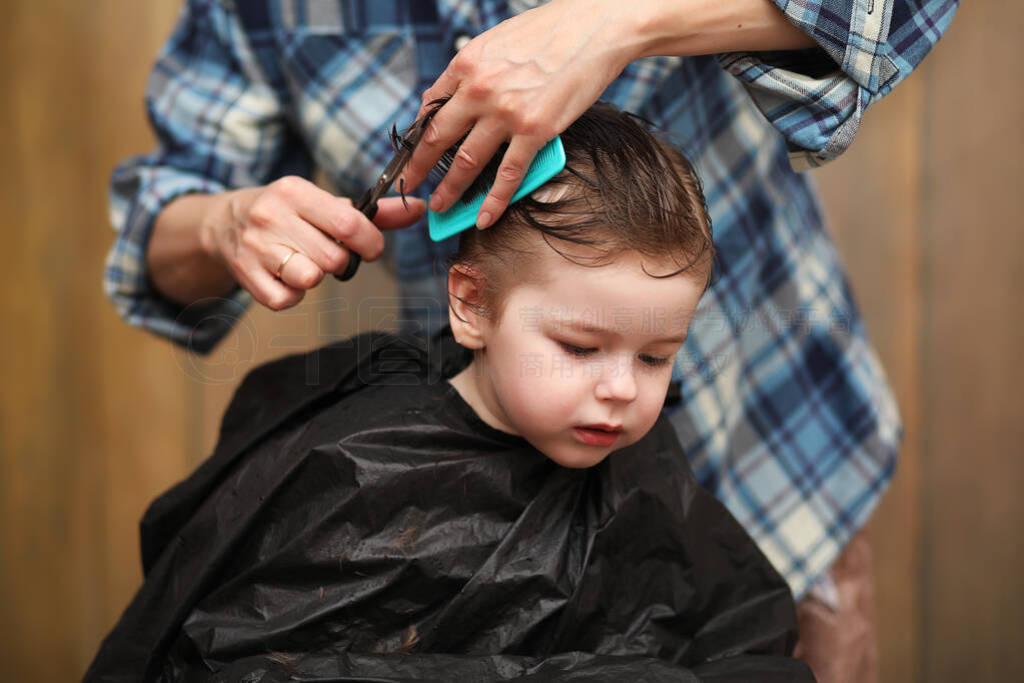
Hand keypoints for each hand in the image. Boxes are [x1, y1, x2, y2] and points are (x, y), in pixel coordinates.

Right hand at [202, 176, 424, 310]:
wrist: (225, 223)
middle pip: (332, 258)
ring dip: (316, 277)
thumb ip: (374, 212)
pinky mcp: (245, 275)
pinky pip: (287, 300)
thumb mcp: (324, 203)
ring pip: (310, 279)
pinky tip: (287, 278)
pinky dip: (293, 296)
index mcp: (295, 191)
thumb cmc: (289, 214)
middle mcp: (271, 215)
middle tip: (326, 254)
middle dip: (339, 262)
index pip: (348, 222)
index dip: (369, 243)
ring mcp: (255, 246)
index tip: (368, 249)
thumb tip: (419, 209)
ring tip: (305, 263)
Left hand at [399, 0, 640, 227]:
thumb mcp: (497, 40)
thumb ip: (474, 70)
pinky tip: (484, 217)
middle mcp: (480, 89)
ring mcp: (506, 113)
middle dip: (419, 168)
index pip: (430, 107)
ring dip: (450, 189)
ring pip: (467, 162)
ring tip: (442, 206)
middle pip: (438, 138)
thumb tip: (455, 96)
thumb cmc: (551, 30)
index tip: (411, 152)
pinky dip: (494, 201)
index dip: (417, 134)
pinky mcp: (536, 131)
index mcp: (467, 63)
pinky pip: (509, 174)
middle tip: (411, 186)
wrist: (595, 26)